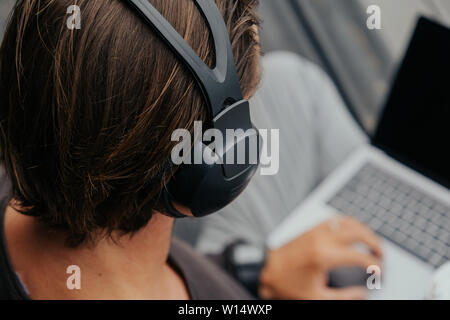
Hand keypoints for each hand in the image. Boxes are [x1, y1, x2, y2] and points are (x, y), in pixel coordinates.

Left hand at [259, 216, 382, 299]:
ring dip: (364, 230)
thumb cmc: (289, 284)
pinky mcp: (312, 228)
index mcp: (324, 256)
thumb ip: (344, 297)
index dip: (376, 265)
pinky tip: (354, 233)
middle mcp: (322, 239)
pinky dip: (349, 223)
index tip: (381, 272)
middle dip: (375, 242)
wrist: (269, 270)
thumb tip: (363, 293)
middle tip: (381, 255)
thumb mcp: (317, 297)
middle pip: (359, 232)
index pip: (360, 256)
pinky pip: (336, 219)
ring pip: (349, 221)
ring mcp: (317, 231)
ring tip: (372, 243)